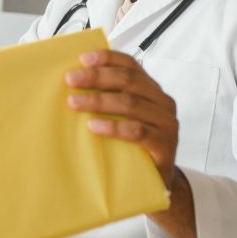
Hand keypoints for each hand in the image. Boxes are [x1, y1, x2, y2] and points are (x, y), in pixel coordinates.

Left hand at [64, 49, 178, 188]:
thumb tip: (72, 81)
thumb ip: (107, 96)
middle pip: (128, 80)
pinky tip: (93, 126)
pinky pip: (138, 131)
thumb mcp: (120, 115)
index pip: (130, 64)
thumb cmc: (132, 142)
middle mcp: (161, 101)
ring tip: (74, 103)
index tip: (82, 59)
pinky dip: (113, 127)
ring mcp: (166, 123)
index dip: (107, 58)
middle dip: (96, 77)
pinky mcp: (165, 145)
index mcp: (150, 88)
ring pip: (131, 104)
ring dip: (99, 101)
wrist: (156, 179)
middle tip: (70, 80)